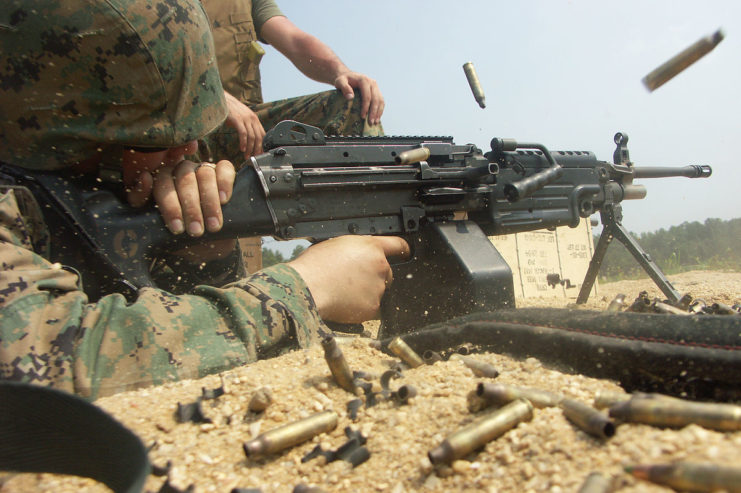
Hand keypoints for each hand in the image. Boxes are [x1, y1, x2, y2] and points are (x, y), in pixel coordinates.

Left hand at [151, 159, 235, 237]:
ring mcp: (203, 167)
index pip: (162, 183)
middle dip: (191, 208)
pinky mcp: (222, 170)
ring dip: (209, 202)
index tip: (177, 229)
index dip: (170, 207)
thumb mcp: (152, 217)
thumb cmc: (175, 226)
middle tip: (196, 231)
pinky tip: (224, 200)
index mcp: (161, 176)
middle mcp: (182, 168)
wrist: (201, 240)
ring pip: (205, 175)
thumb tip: (145, 177)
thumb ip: (140, 199)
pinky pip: (225, 169)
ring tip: (213, 225)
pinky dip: (225, 183)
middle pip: (185, 180)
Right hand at [223, 90, 264, 157]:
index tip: (260, 154)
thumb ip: (246, 126)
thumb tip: (247, 140)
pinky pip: (243, 133)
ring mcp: (245, 119)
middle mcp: (252, 118)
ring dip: (250, 148)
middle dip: (257, 149)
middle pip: (259, 137)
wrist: (221, 99)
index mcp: (254, 119)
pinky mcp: (237, 119)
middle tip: (255, 157)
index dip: (262, 145)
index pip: (263, 134)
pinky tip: (242, 148)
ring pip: (252, 137)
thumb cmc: (230, 110)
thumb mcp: (241, 118)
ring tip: (246, 155)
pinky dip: (243, 142)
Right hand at [288, 235, 409, 322]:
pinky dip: (360, 307)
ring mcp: (378, 287)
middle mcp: (380, 265)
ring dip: (366, 292)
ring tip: (343, 291)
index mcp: (371, 247)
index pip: (398, 245)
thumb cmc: (314, 266)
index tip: (407, 252)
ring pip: (378, 291)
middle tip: (353, 280)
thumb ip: (356, 249)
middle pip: (387, 272)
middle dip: (375, 277)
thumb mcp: (336, 245)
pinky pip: (371, 307)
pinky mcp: (373, 306)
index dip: (404, 249)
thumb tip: (359, 255)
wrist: (307, 288)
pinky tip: (344, 302)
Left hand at [333, 71, 384, 125]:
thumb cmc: (343, 80)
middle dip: (373, 112)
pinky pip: (381, 101)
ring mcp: (375, 87)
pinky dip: (380, 110)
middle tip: (370, 122)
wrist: (347, 76)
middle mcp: (372, 83)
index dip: (366, 107)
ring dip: (378, 112)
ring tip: (375, 122)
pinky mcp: (377, 91)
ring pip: (380, 100)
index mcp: (364, 80)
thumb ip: (344, 88)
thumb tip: (350, 97)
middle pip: (376, 99)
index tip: (363, 116)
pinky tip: (377, 117)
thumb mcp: (340, 81)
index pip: (367, 96)